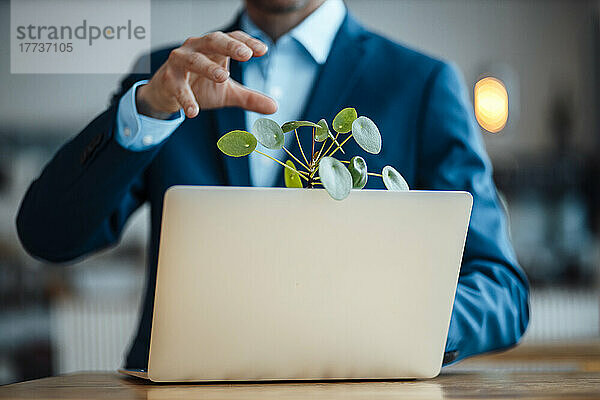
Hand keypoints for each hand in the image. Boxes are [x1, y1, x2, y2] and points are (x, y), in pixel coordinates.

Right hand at [136, 31, 276, 118]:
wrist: (168, 95)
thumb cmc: (198, 86)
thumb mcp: (227, 92)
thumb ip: (250, 98)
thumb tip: (274, 107)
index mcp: (214, 48)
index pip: (233, 38)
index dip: (247, 42)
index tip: (263, 50)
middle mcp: (197, 48)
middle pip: (214, 40)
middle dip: (230, 46)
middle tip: (246, 54)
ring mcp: (180, 61)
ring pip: (194, 59)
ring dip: (208, 67)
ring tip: (223, 77)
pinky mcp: (168, 78)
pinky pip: (177, 87)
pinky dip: (186, 98)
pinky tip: (194, 112)